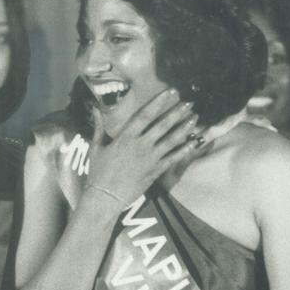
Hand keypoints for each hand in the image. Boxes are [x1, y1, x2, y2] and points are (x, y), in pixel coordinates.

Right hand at [86, 89, 203, 207]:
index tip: (170, 92)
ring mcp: (150, 159)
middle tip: (190, 102)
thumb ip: (99, 127)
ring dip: (184, 128)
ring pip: (171, 140)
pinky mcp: (155, 171)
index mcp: (125, 137)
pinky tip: (194, 142)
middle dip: (177, 112)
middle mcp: (140, 145)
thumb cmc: (98, 173)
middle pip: (163, 125)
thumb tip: (94, 108)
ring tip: (195, 118)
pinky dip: (184, 149)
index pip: (145, 115)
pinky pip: (173, 158)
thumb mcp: (96, 147)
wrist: (105, 197)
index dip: (159, 102)